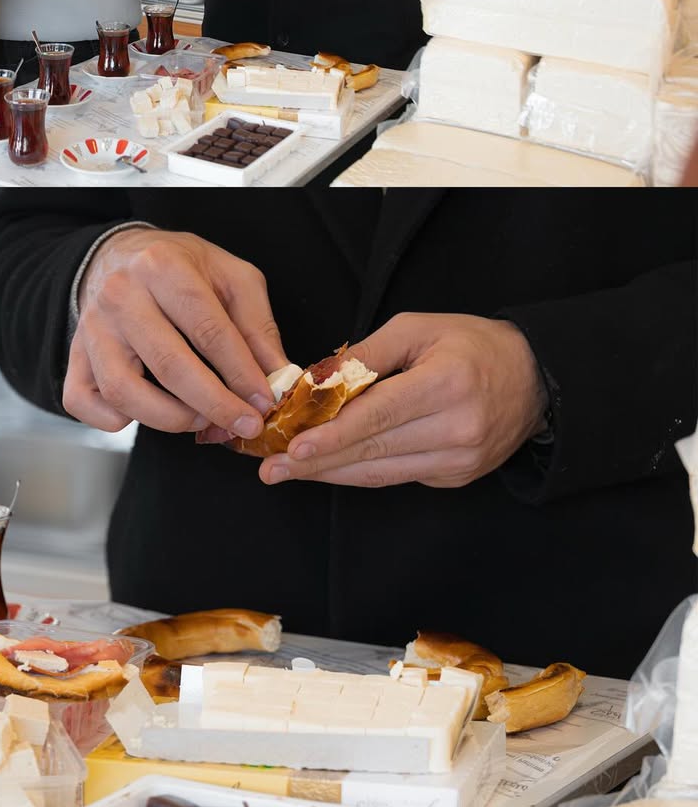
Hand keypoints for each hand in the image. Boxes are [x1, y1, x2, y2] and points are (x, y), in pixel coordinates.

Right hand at [65, 228, 287, 438]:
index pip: (208, 329)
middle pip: (169, 364)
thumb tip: (277, 376)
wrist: (120, 254)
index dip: (241, 373)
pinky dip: (114, 420)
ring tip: (201, 420)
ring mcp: (92, 327)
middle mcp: (120, 294)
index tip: (264, 402)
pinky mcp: (74, 354)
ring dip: (170, 419)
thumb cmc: (181, 267)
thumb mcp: (230, 276)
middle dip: (214, 404)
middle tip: (243, 425)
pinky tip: (147, 413)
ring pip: (124, 390)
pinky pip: (84, 402)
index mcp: (163, 266)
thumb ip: (257, 325)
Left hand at [258, 313, 548, 488]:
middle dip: (317, 462)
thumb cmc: (471, 343)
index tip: (293, 446)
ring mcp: (459, 460)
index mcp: (446, 384)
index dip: (333, 435)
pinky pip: (398, 476)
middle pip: (374, 451)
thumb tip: (316, 380)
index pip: (379, 416)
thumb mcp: (417, 328)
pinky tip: (328, 468)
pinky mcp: (456, 477)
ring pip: (382, 472)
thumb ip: (366, 355)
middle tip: (271, 468)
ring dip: (330, 473)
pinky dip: (360, 471)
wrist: (535, 378)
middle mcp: (456, 429)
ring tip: (287, 471)